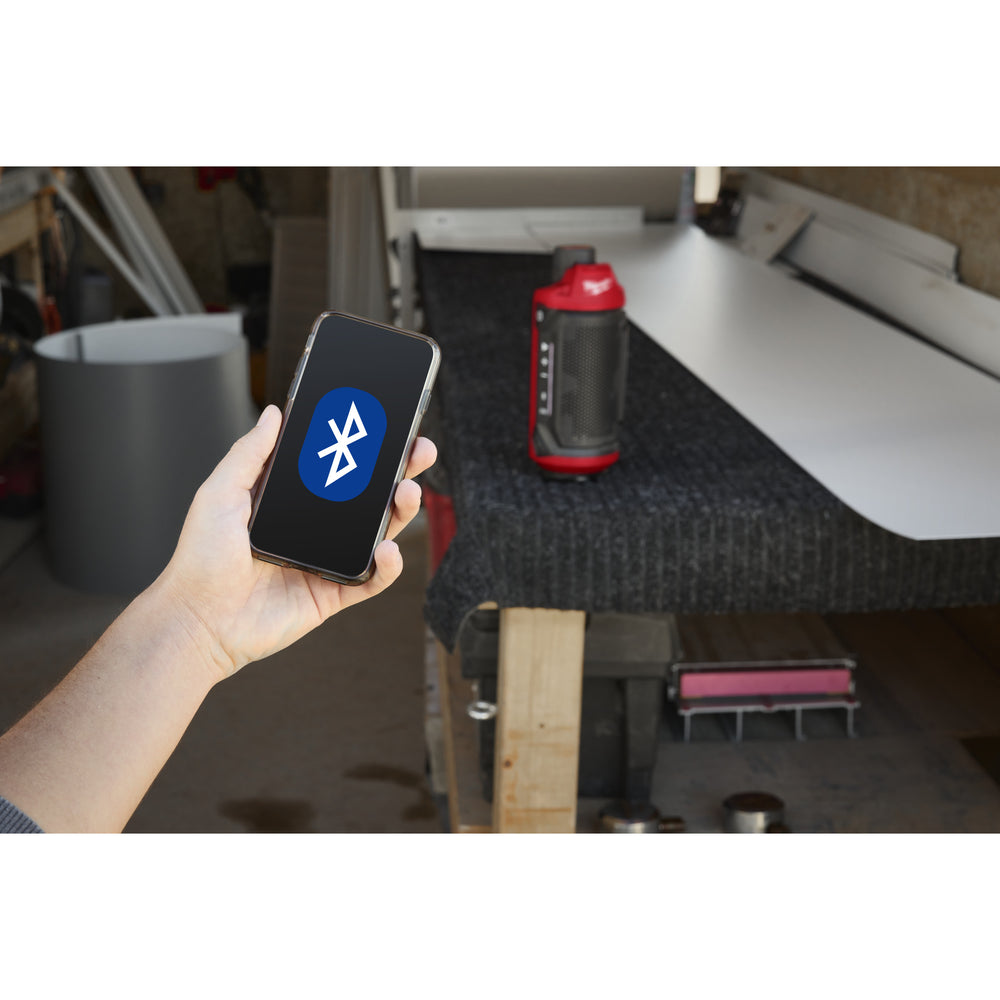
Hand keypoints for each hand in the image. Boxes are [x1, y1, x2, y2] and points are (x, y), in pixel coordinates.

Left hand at [158, 404, 436, 680]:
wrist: (197, 620)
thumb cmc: (200, 559)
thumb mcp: (220, 492)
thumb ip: (250, 453)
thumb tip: (275, 414)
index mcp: (292, 501)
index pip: (339, 468)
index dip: (366, 448)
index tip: (389, 425)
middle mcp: (315, 528)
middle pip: (370, 496)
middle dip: (400, 471)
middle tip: (419, 451)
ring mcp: (326, 560)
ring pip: (379, 532)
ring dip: (401, 512)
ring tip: (408, 494)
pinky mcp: (333, 594)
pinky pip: (372, 580)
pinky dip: (388, 566)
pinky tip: (388, 550)